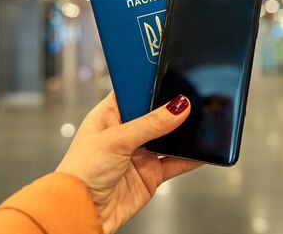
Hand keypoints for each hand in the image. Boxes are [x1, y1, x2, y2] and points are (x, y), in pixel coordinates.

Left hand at [56, 92, 201, 233]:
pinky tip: (202, 150)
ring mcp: (139, 154)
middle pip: (154, 112)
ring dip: (182, 131)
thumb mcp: (115, 140)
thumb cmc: (80, 173)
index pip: (132, 91)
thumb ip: (149, 124)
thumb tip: (177, 107)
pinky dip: (190, 157)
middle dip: (170, 106)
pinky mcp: (150, 174)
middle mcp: (124, 133)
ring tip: (200, 119)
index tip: (168, 70)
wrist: (82, 213)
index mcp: (108, 115)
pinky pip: (176, 162)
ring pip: (168, 137)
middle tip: (190, 95)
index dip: (148, 82)